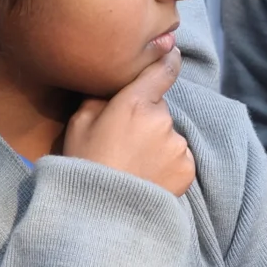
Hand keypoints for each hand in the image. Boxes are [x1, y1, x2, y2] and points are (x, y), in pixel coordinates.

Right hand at [60, 42, 195, 195]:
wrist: (101, 213)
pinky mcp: (187, 168)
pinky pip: (179, 156)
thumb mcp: (79, 123)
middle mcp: (162, 120)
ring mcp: (178, 145)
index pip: (162, 71)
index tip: (171, 53)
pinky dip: (167, 163)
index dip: (167, 59)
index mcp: (135, 103)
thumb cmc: (84, 164)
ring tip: (132, 164)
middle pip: (159, 109)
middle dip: (147, 118)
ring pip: (170, 134)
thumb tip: (114, 86)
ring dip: (157, 143)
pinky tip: (146, 175)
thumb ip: (100, 98)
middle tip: (123, 141)